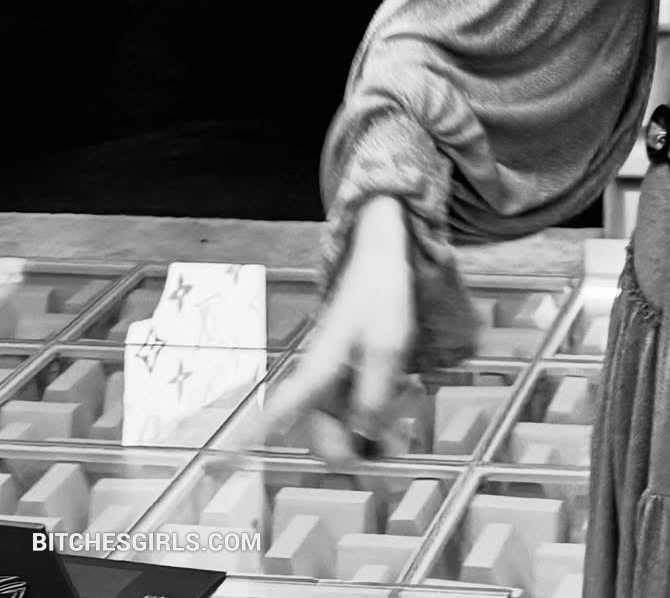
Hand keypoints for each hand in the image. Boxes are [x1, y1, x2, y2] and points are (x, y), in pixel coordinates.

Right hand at [261, 196, 414, 460]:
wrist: (382, 259)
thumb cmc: (380, 296)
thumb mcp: (387, 347)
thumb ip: (375, 396)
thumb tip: (363, 437)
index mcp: (316, 371)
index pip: (275, 412)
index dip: (246, 440)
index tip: (216, 465)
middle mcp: (317, 380)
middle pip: (321, 436)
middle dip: (351, 451)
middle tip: (389, 452)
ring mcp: (332, 378)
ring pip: (341, 426)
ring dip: (368, 436)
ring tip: (398, 431)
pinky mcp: (347, 374)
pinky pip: (354, 410)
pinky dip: (375, 418)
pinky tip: (398, 408)